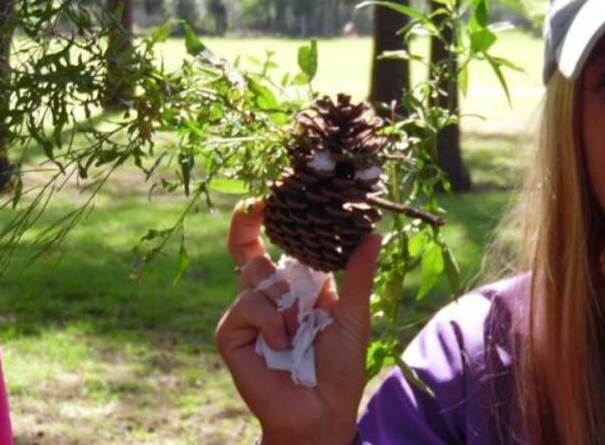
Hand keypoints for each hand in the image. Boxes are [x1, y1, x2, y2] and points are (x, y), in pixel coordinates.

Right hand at [215, 199, 381, 444]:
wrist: (322, 410)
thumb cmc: (339, 366)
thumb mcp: (354, 314)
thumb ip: (357, 274)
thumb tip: (373, 232)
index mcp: (294, 287)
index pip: (268, 244)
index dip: (258, 219)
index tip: (264, 195)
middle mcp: (266, 297)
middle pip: (253, 254)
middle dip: (262, 241)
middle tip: (271, 225)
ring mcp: (247, 315)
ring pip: (254, 277)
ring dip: (284, 301)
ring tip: (299, 328)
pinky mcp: (231, 335)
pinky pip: (247, 306)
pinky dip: (271, 320)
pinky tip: (283, 341)